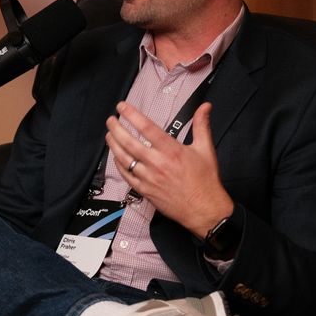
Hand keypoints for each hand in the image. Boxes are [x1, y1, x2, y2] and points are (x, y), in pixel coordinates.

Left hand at [105, 100, 233, 238]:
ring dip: (113, 145)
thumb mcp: (205, 149)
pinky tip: (116, 156)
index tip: (122, 106)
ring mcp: (149, 178)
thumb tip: (205, 106)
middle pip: (129, 142)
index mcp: (171, 150)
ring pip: (124, 159)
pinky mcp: (144, 190)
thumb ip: (202, 125)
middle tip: (110, 120)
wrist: (204, 209)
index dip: (131, 115)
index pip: (146, 127)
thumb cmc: (205, 180)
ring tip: (109, 135)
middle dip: (116, 128)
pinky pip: (126, 175)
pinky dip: (119, 164)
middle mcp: (157, 163)